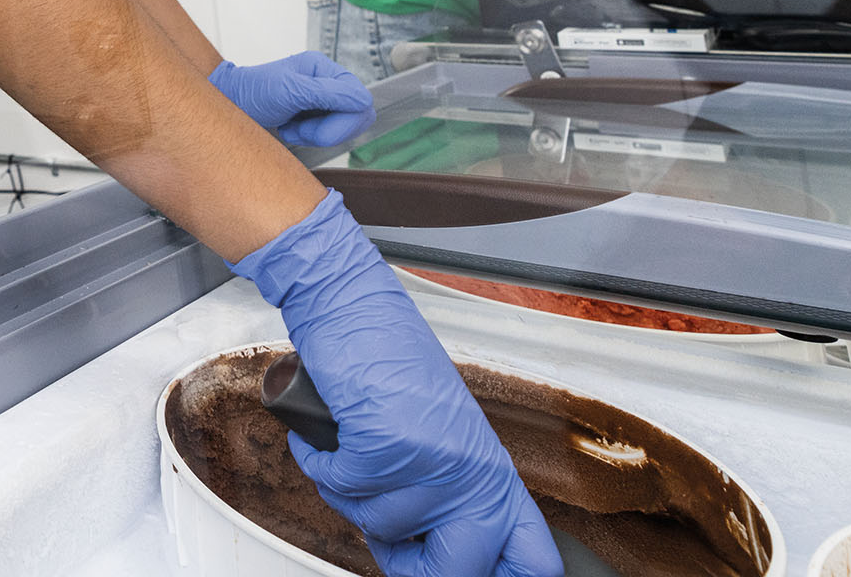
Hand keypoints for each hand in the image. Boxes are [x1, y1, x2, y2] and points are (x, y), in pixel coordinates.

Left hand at [210, 54, 375, 146]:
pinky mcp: (313, 118)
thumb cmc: (252, 92)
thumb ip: (327, 94)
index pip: (360, 99)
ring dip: (316, 135)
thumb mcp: (289, 90)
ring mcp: (321, 102)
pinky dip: (308, 138)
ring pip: (343, 130)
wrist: (229, 106)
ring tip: (292, 128)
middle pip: (356, 116)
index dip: (345, 121)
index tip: (316, 130)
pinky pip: (327, 136)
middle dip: (329, 130)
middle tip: (302, 130)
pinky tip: (290, 130)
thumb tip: (363, 100)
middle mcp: (326, 83)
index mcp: (323, 68)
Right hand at [230, 191, 561, 576]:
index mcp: (492, 468)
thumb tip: (435, 545)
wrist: (350, 301)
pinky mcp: (385, 444)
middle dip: (407, 563)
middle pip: (456, 569)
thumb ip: (450, 486)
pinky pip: (339, 485)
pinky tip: (326, 436)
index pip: (532, 560)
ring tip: (347, 456)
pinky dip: (319, 463)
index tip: (452, 570)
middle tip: (385, 543)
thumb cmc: (386, 358)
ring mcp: (431, 459)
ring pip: (380, 527)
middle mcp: (472, 468)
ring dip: (348, 496)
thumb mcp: (438, 432)